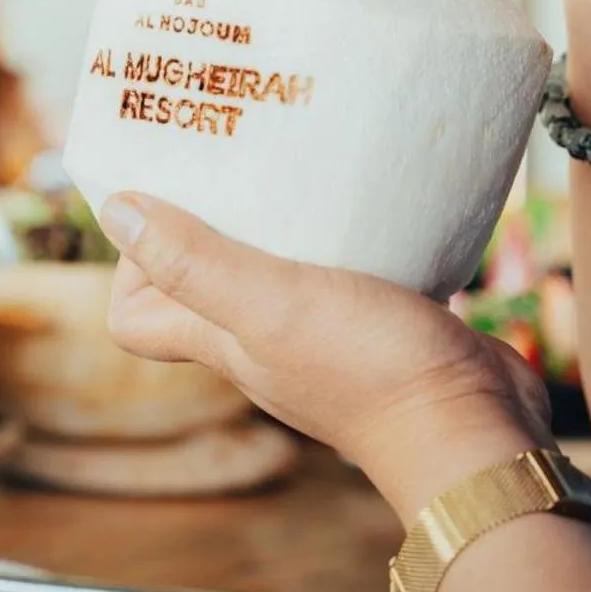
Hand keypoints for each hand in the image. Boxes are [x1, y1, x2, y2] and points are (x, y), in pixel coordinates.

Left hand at [98, 195, 552, 516]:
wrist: (474, 427)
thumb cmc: (369, 369)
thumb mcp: (270, 305)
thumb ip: (195, 264)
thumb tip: (116, 212)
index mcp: (221, 342)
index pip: (137, 316)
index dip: (134, 266)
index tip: (166, 208)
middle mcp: (260, 342)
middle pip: (201, 285)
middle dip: (202, 223)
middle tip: (230, 164)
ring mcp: (320, 337)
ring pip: (273, 274)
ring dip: (275, 225)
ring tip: (293, 170)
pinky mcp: (379, 324)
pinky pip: (341, 272)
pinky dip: (342, 237)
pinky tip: (364, 204)